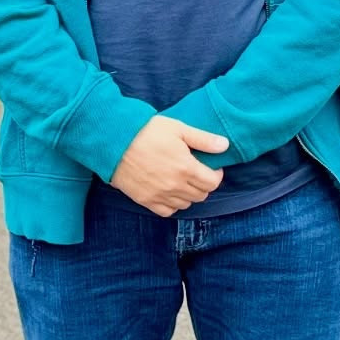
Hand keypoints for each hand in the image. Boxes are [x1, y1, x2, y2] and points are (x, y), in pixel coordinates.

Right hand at [110, 116, 228, 216]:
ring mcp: (160, 195)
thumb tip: (225, 146)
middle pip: (201, 195)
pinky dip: (173, 204)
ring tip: (183, 179)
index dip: (215, 174)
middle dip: (203, 184)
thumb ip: (203, 139)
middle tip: (197, 171)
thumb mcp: (178, 128)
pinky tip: (170, 191)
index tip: (211, 166)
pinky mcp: (146, 200)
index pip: (212, 182)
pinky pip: (167, 211)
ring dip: (189, 194)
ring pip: (186, 204)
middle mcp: (175, 186)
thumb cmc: (146, 131)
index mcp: (186, 168)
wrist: (114, 142)